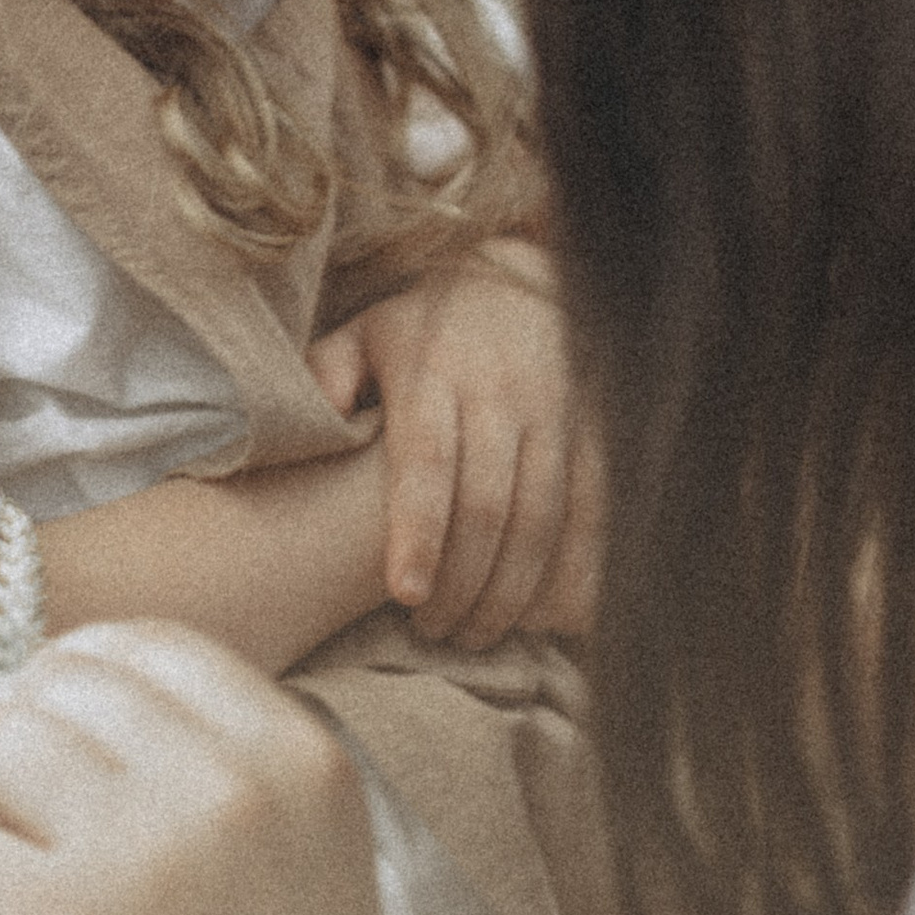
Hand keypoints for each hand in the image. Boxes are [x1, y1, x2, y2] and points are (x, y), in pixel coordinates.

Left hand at [0, 623, 444, 914]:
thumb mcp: (309, 872)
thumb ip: (219, 780)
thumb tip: (59, 708)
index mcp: (301, 760)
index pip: (143, 645)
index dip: (71, 697)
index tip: (58, 777)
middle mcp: (229, 786)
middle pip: (49, 688)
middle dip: (1, 756)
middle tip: (9, 845)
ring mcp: (145, 857)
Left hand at [307, 242, 602, 647]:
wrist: (527, 280)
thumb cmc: (429, 326)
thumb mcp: (368, 330)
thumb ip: (329, 372)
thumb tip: (317, 416)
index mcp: (434, 371)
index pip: (427, 460)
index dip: (420, 531)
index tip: (405, 595)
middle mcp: (501, 392)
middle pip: (488, 504)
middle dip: (463, 583)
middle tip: (433, 633)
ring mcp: (556, 413)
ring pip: (543, 517)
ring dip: (512, 590)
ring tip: (476, 634)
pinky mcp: (597, 431)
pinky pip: (593, 511)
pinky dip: (575, 569)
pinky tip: (546, 616)